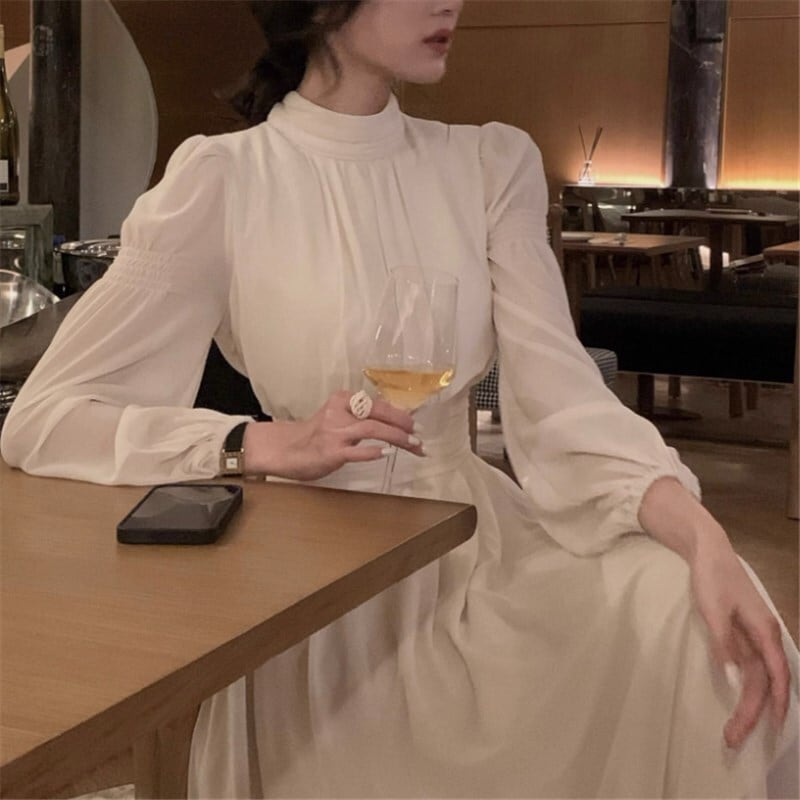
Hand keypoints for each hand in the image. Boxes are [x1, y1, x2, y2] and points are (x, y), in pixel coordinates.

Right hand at [241, 390, 423, 480]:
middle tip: (420, 437)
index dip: (401, 415)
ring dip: (396, 437)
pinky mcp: (330, 451)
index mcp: (344, 400)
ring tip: (413, 445)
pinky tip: (385, 453)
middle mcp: (340, 411)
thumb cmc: (317, 435)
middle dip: (403, 425)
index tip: (417, 426)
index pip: (379, 404)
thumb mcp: (339, 418)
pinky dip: (372, 451)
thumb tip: (396, 422)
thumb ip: (361, 417)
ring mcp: (335, 431)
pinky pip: (355, 451)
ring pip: (372, 429)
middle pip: (379, 414)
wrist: (286, 449)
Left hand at [689, 538, 790, 748]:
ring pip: (758, 679)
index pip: (776, 675)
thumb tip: (733, 676)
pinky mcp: (742, 634)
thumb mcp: (713, 608)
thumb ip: (723, 642)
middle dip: (754, 713)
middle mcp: (764, 637)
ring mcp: (754, 636)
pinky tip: (738, 704)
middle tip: (732, 739)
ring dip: (748, 705)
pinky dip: (745, 690)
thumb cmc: (712, 576)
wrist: (708, 551)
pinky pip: (750, 669)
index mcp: (764, 630)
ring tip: (732, 730)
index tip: (771, 729)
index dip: (775, 703)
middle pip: (766, 683)